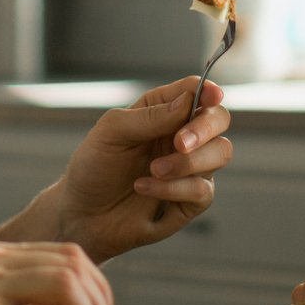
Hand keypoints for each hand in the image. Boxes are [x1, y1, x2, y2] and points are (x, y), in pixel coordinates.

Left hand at [39, 77, 234, 262]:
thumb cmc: (94, 167)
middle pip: (219, 119)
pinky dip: (173, 189)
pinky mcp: (190, 199)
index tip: (212, 95)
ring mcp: (190, 168)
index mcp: (162, 111)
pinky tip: (144, 187)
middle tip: (178, 143)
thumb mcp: (111, 132)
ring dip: (187, 162)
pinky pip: (203, 190)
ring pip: (220, 153)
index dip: (208, 90)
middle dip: (204, 129)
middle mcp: (181, 135)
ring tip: (152, 170)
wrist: (84, 215)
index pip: (196, 91)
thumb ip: (150, 116)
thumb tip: (188, 100)